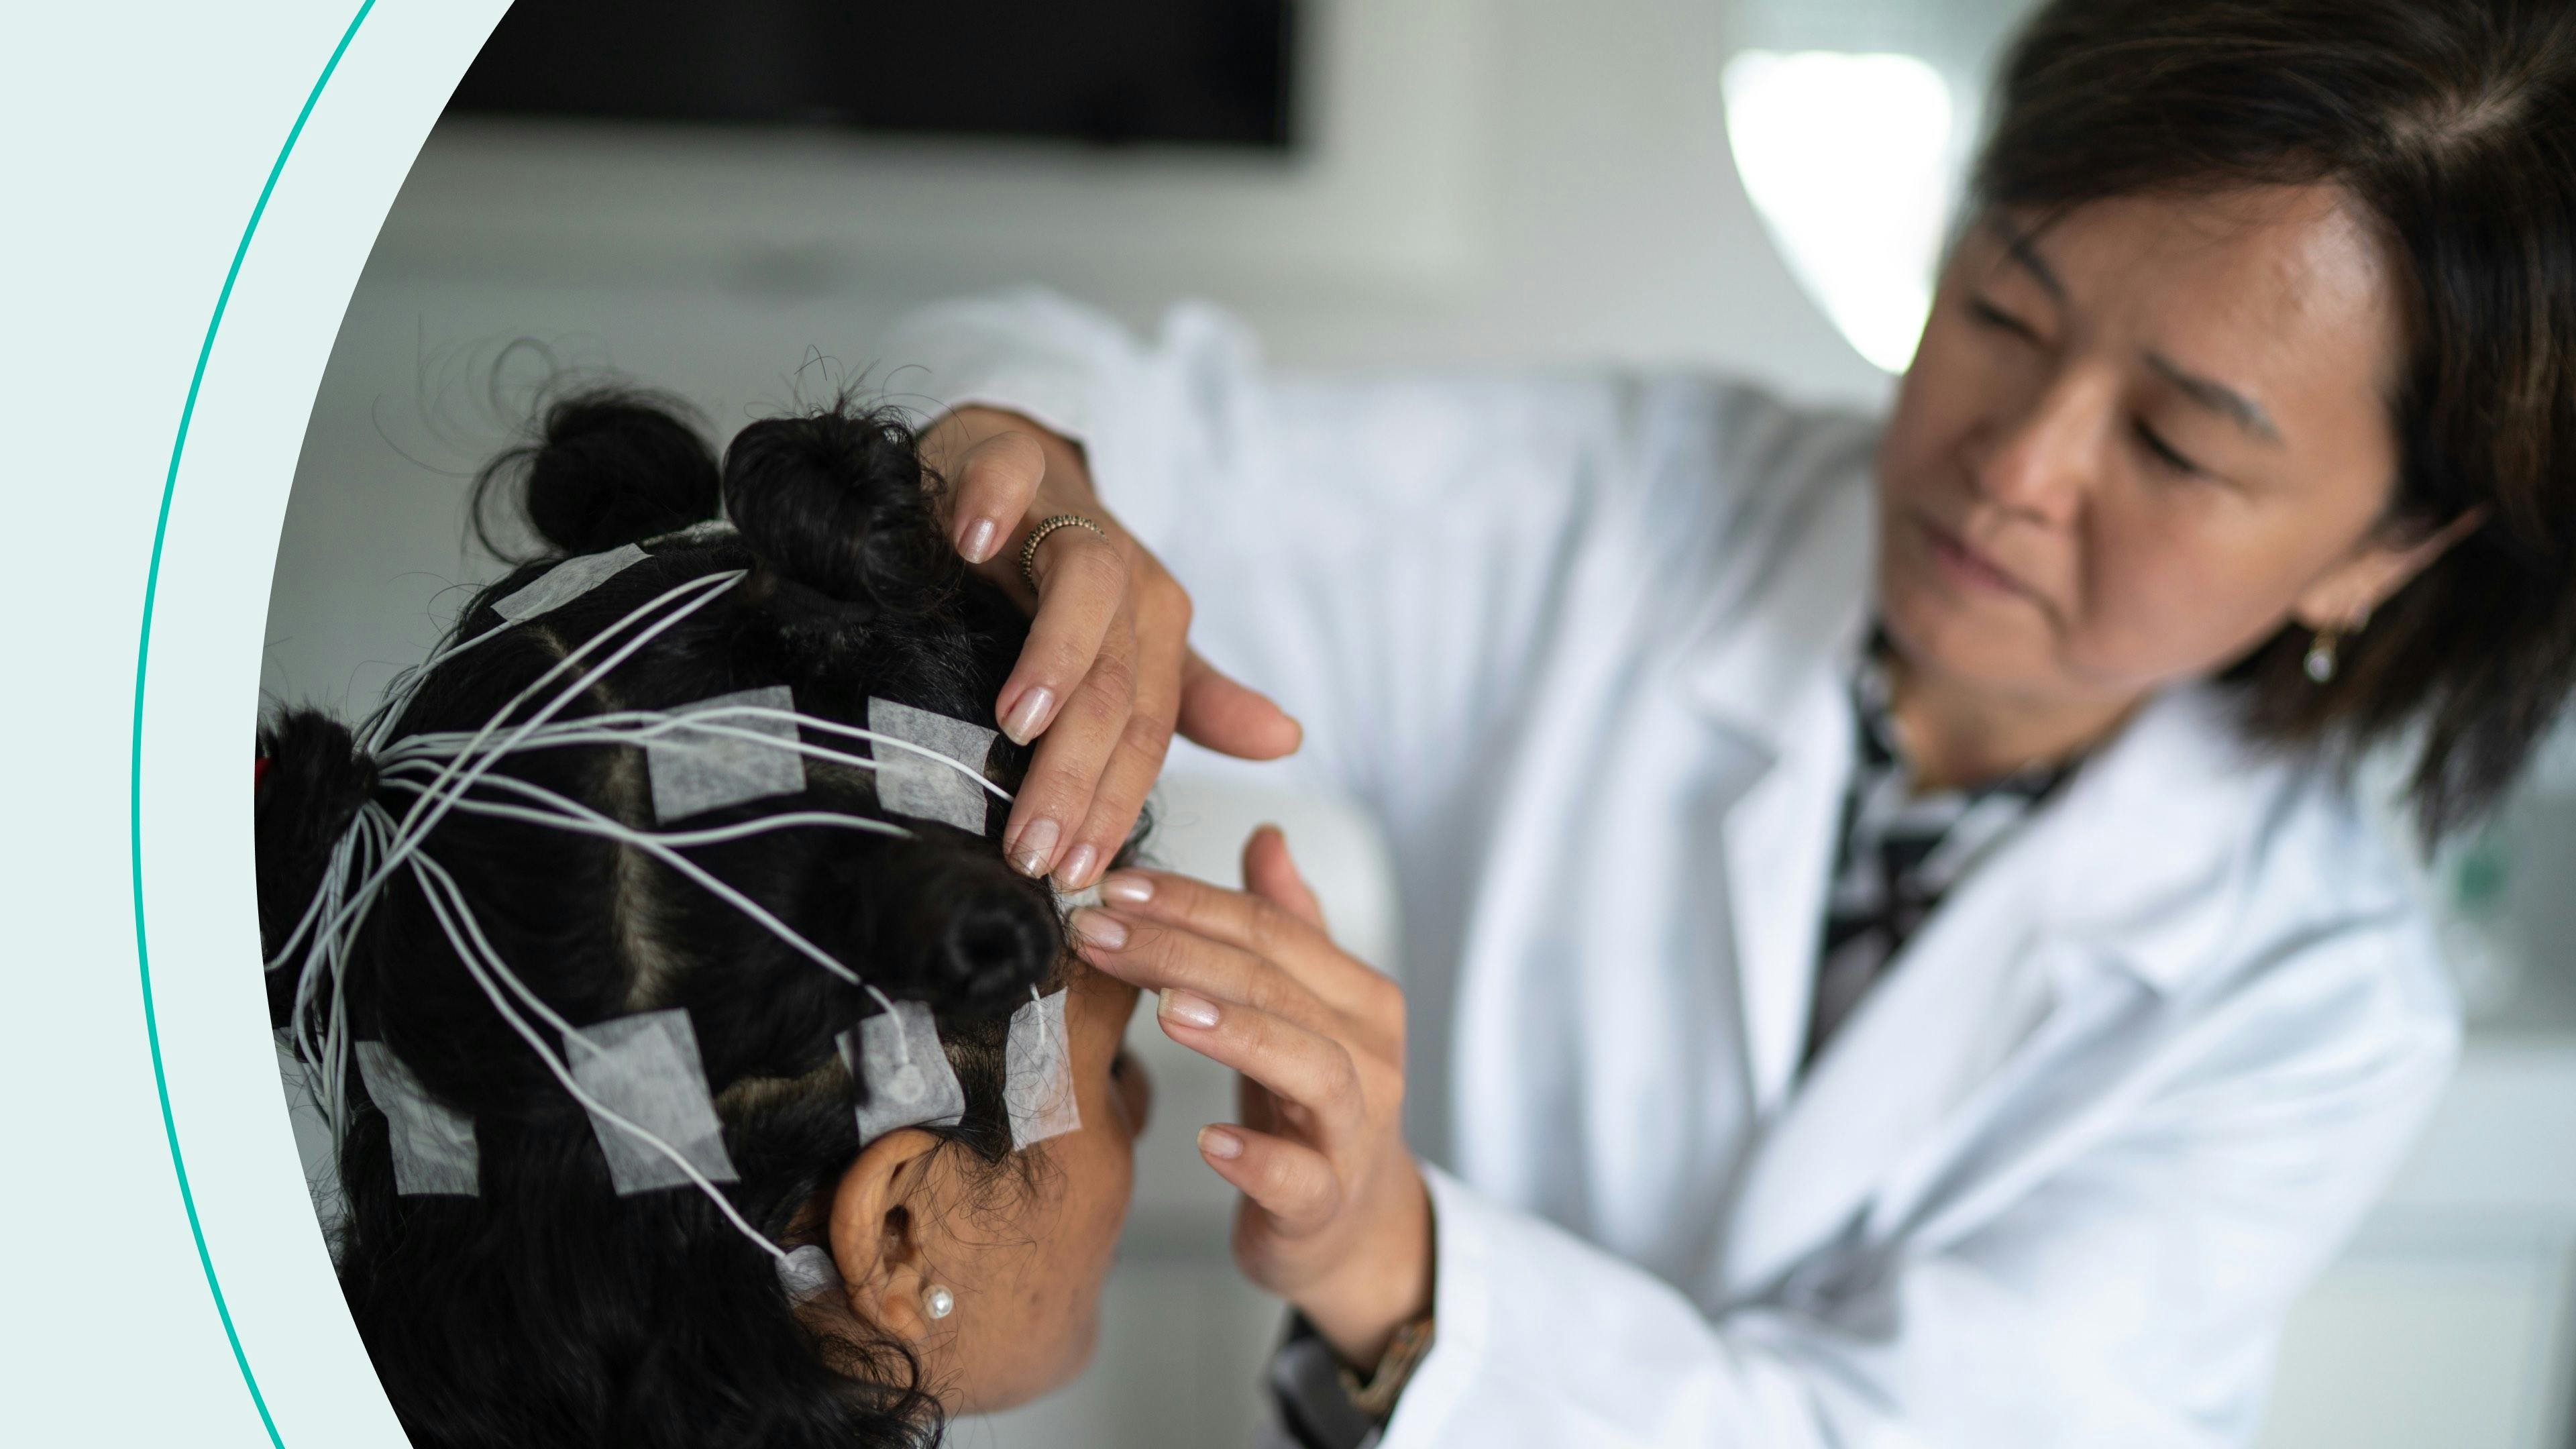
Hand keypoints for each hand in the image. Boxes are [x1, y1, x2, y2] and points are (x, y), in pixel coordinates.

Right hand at [921, 408, 1300, 887]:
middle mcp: (1123, 579)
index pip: (1145, 733)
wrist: (1015, 461)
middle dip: (1078, 770)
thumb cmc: (1067, 571)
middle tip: (1034, 847)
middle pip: (1114, 682)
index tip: (1076, 878)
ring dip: (1056, 654)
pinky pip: (1007, 473)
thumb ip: (1193, 699)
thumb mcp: (1133, 642)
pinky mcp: (1008, 460)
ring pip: (1084, 587)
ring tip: (1018, 722)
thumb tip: (1286, 742)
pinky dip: (993, 504)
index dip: (1116, 806)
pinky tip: (971, 543)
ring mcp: (1068, 517)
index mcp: (1153, 629)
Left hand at [1071, 827, 1431, 1368]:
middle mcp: (1370, 1055)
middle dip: (1181, 951)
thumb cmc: (1309, 1108)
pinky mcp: (1327, 1202)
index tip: (1112, 886)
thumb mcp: (1300, 1011)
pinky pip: (1301, 1178)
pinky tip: (1208, 1143)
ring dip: (1235, 1032)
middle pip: (1277, 985)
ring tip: (1167, 1012)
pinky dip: (1257, 1160)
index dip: (1191, 902)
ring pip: (1308, 1066)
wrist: (1351, 1229)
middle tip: (1097, 932)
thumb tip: (1267, 835)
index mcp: (1358, 998)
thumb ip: (1286, 926)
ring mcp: (1355, 1131)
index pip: (1271, 930)